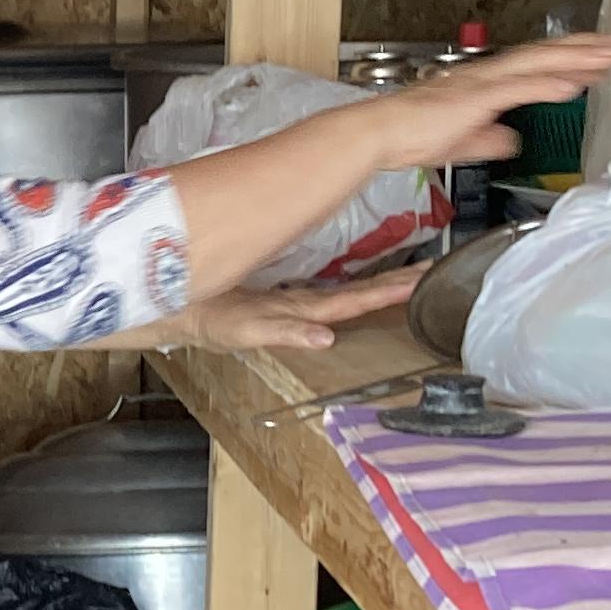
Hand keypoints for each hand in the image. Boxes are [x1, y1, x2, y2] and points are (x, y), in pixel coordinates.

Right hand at [169, 266, 423, 353]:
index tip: (421, 280)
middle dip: (396, 283)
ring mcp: (297, 300)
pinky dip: (351, 279)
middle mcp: (306, 307)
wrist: (177, 310)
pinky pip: (326, 284)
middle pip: (360, 294)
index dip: (387, 292)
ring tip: (414, 270)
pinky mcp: (284, 291)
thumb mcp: (243, 330)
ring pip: (348, 290)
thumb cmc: (208, 321)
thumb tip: (326, 340)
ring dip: (381, 280)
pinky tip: (370, 271)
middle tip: (433, 269)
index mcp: (302, 314)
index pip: (354, 301)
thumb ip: (284, 334)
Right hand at [369, 33, 610, 174]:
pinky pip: (518, 89)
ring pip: (538, 64)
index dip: (570, 59)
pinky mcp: (475, 98)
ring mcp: (483, 84)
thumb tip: (511, 140)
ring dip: (576, 59)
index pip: (536, 65)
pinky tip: (572, 84)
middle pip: (545, 55)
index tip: (600, 58)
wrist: (380, 133)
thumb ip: (489, 138)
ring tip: (610, 56)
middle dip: (586, 49)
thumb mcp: (462, 141)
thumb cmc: (410, 135)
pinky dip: (546, 85)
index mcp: (485, 84)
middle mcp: (487, 75)